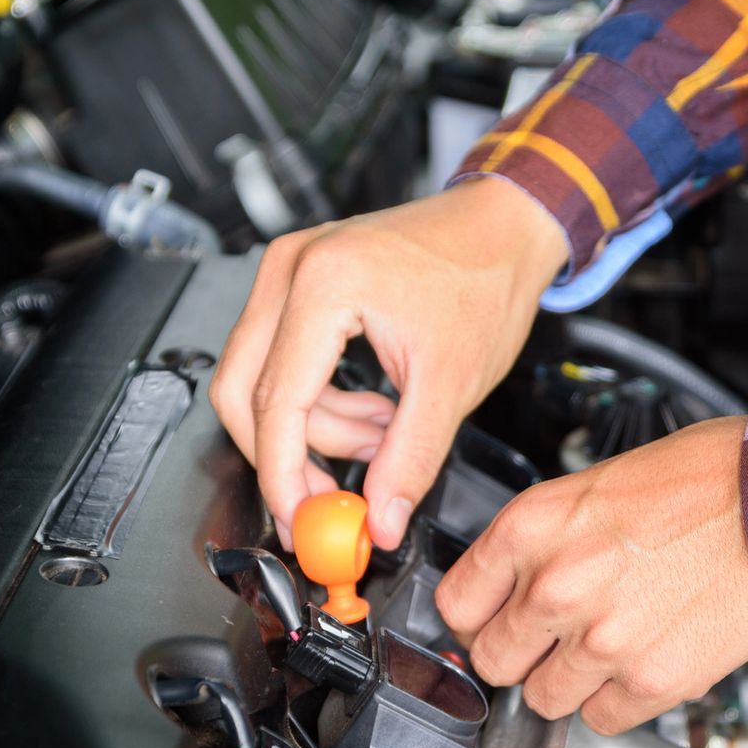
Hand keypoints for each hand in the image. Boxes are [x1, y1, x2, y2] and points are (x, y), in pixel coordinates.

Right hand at [210, 178, 567, 549]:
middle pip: (244, 393)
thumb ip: (408, 460)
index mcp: (325, 284)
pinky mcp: (296, 280)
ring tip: (380, 438)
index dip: (283, 475)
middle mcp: (292, 268)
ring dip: (312, 429)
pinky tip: (371, 410)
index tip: (300, 521)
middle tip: (330, 500)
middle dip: (286, 458)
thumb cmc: (485, 277)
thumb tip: (379, 521)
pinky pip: (278, 360)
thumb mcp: (451, 384)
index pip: (276, 403)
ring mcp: (288, 269)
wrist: (504, 225)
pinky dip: (317, 401)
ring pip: (258, 381)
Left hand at [435, 417, 747, 734]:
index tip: (493, 623)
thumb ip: (542, 543)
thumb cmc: (703, 479)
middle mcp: (554, 587)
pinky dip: (618, 701)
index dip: (476, 620)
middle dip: (520, 656)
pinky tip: (642, 661)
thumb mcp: (593, 486)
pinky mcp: (650, 680)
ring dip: (570, 682)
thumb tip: (514, 588)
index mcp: (531, 529)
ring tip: (609, 647)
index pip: (457, 607)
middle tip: (552, 641)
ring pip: (543, 699)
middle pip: (492, 662)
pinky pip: (602, 720)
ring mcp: (600, 640)